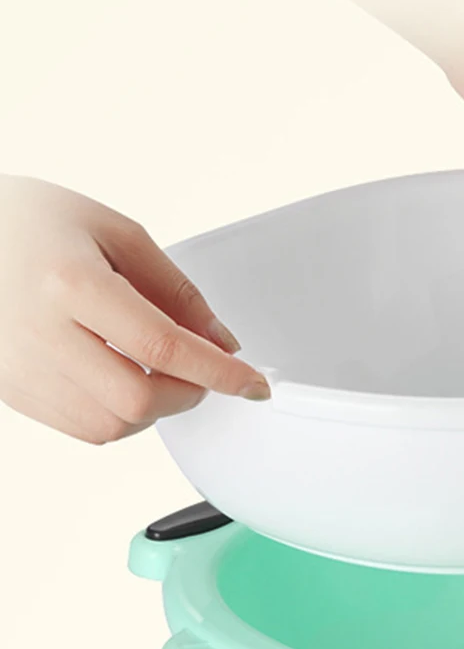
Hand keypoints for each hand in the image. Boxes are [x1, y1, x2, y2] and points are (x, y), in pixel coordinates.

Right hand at [0, 176, 268, 443]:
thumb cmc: (29, 220)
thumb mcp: (115, 233)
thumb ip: (177, 292)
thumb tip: (222, 342)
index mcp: (68, 282)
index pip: (164, 346)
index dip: (219, 372)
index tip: (254, 385)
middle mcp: (38, 331)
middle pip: (138, 399)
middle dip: (187, 394)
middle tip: (202, 373)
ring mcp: (17, 367)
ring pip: (111, 426)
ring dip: (155, 409)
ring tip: (157, 370)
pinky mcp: (8, 389)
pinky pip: (82, 428)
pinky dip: (120, 416)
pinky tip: (122, 380)